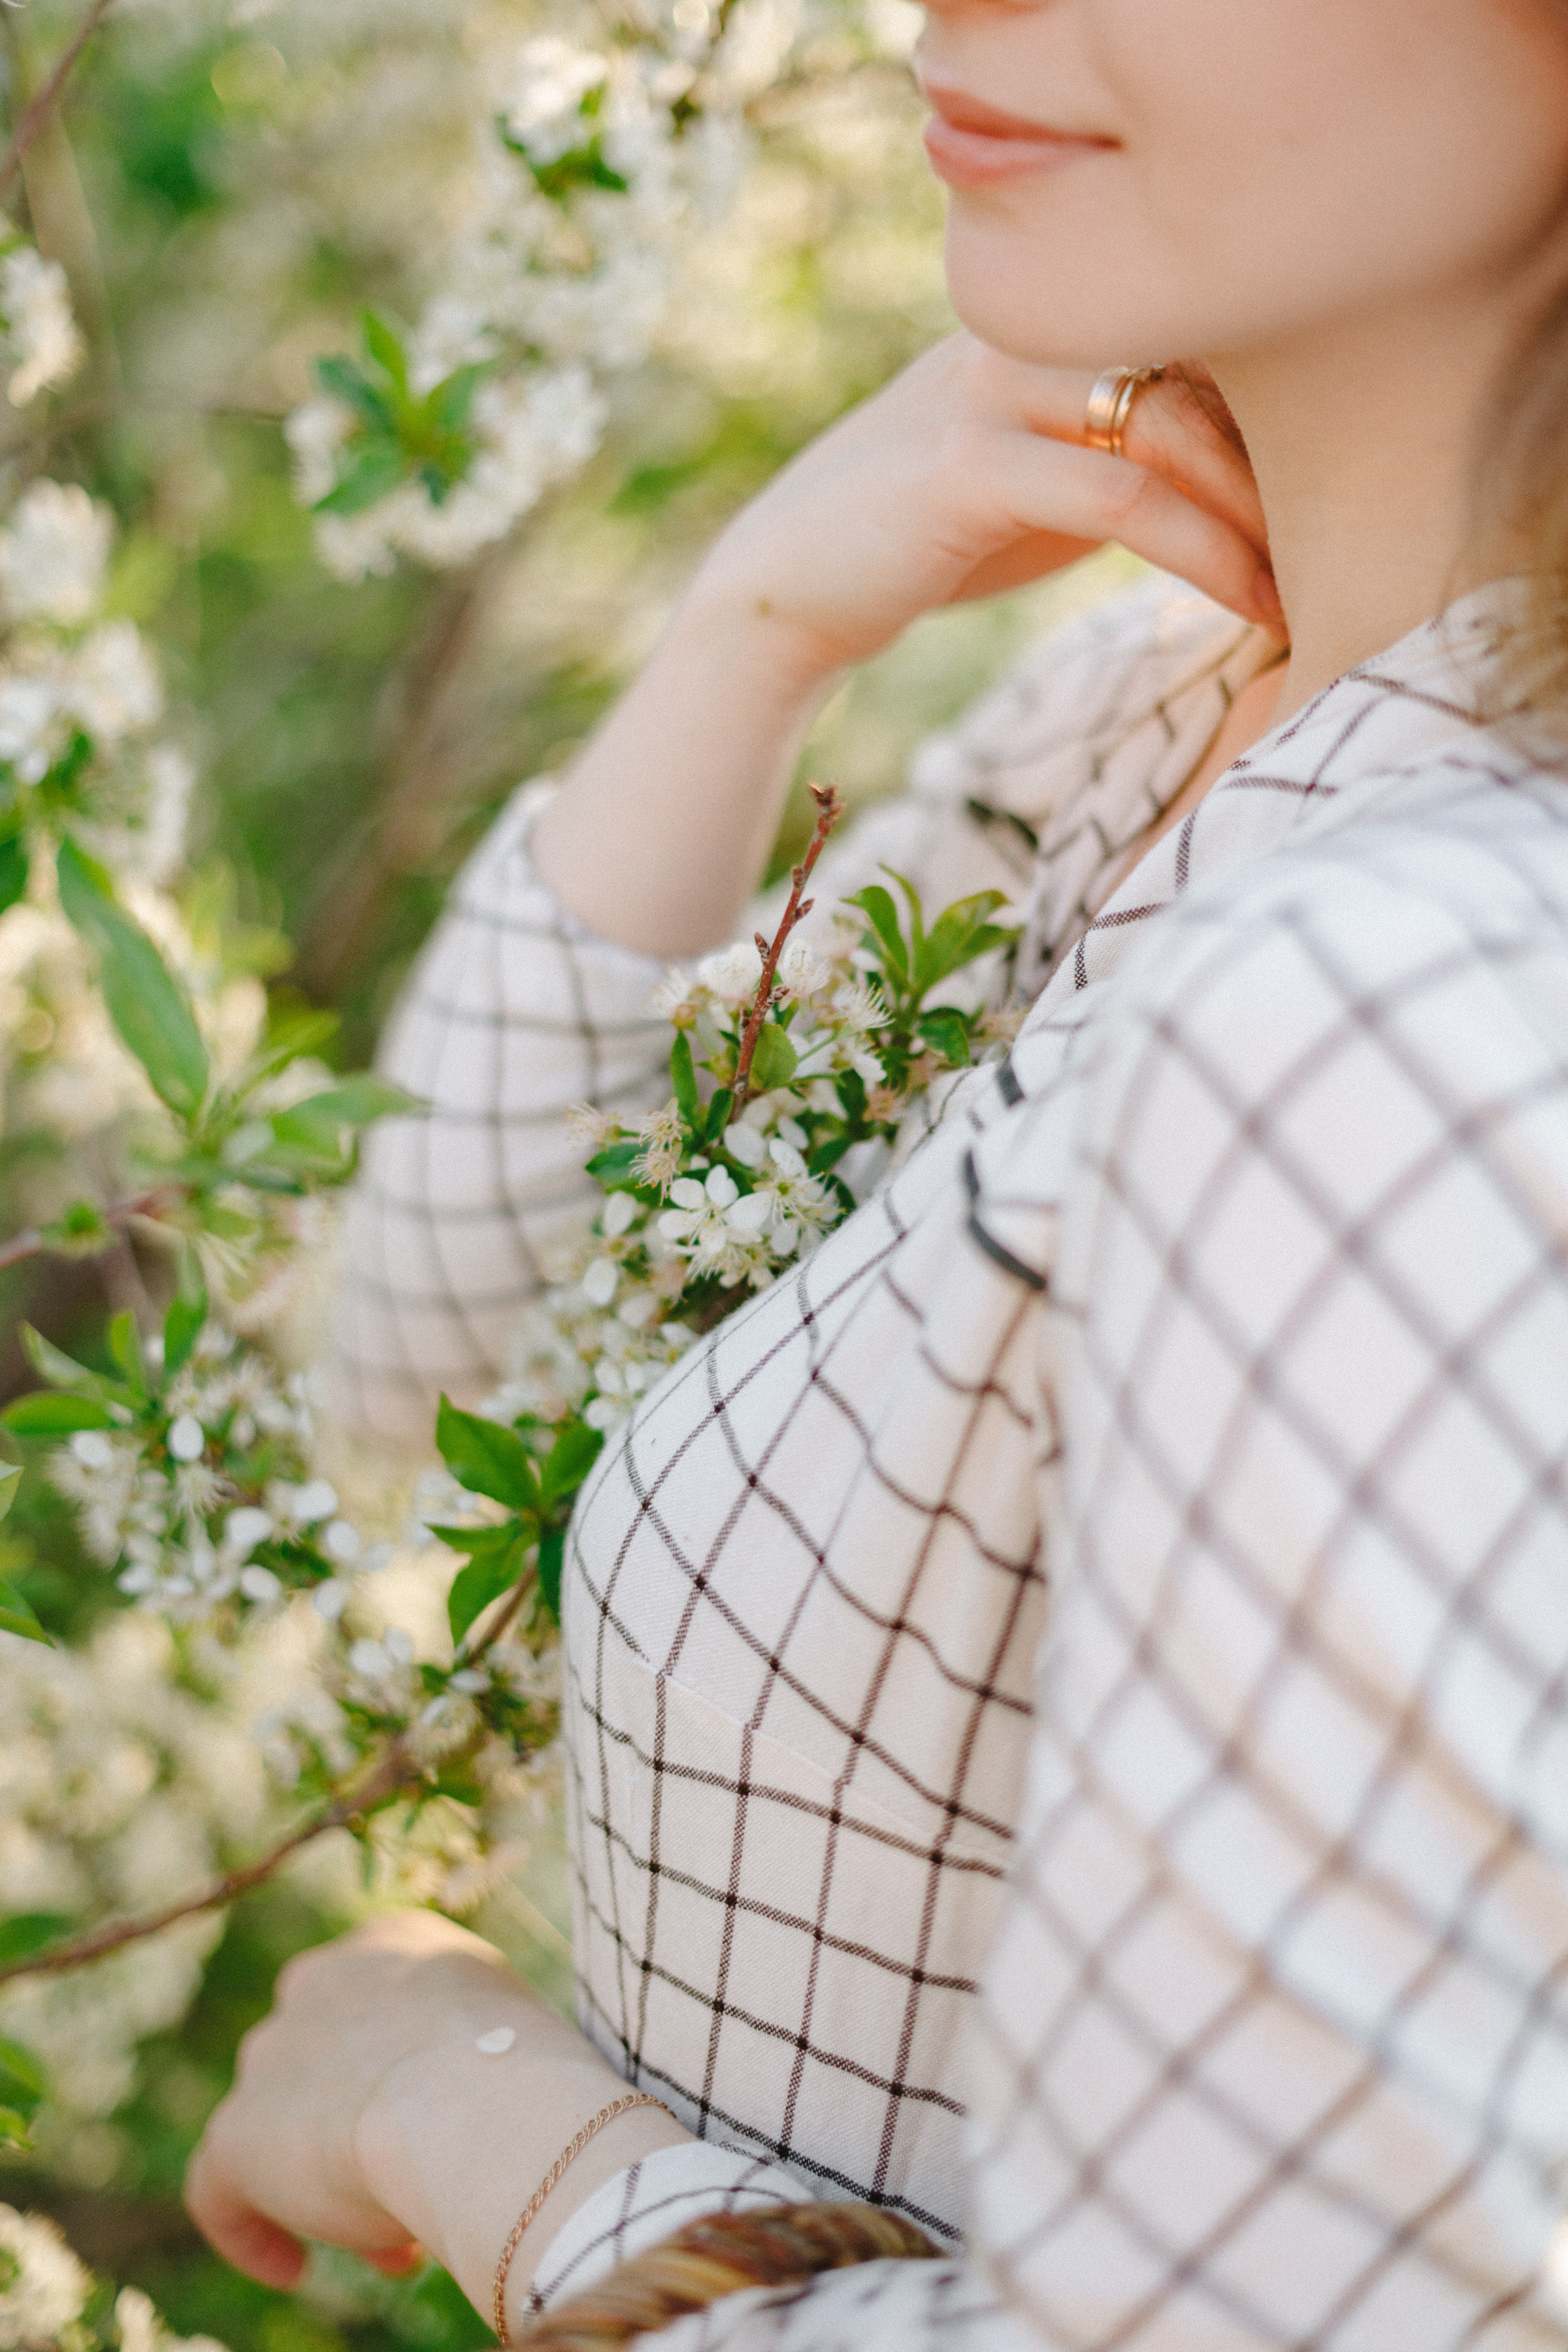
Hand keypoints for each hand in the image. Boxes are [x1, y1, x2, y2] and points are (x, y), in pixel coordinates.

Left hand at [185, 1912, 515, 2285]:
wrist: (476, 2099)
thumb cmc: (527, 2072)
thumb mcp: (509, 2030)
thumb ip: (471, 2050)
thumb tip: (467, 2118)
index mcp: (396, 1944)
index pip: (382, 2008)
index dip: (409, 2078)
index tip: (444, 2129)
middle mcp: (323, 1980)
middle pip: (332, 2067)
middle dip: (370, 2128)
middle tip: (421, 2189)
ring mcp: (273, 2049)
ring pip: (288, 2126)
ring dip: (331, 2180)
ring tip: (392, 2239)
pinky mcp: (239, 2128)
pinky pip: (221, 2184)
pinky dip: (251, 2228)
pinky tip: (292, 2268)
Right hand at [686, 335, 1279, 673]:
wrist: (784, 589)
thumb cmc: (917, 545)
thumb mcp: (1035, 483)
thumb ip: (1116, 452)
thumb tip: (1235, 475)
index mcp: (1041, 329)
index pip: (1193, 336)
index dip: (1275, 412)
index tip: (1329, 491)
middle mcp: (1019, 336)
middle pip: (1199, 364)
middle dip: (1281, 457)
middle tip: (1344, 533)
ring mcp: (989, 392)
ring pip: (1169, 423)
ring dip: (1253, 508)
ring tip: (1305, 580)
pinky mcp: (967, 465)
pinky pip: (1123, 495)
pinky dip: (1203, 552)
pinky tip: (1250, 600)